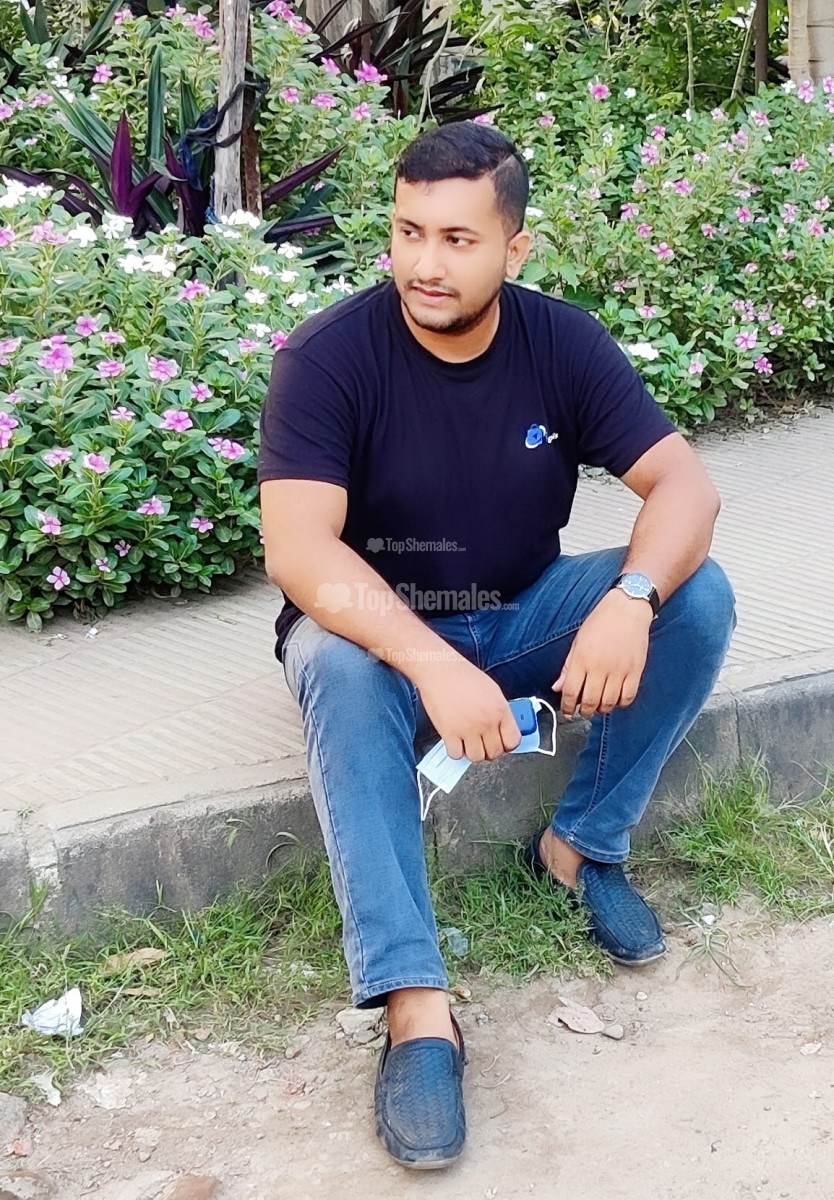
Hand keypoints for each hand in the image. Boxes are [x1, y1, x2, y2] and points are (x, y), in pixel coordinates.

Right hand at [414, 658, 521, 761]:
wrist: (439, 670)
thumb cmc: (463, 676)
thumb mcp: (491, 690)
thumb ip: (499, 711)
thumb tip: (503, 729)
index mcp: (500, 710)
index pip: (513, 741)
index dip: (507, 745)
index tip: (501, 744)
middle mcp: (487, 721)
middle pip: (495, 752)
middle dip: (489, 750)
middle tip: (482, 742)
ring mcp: (468, 729)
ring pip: (477, 757)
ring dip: (472, 752)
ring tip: (468, 742)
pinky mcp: (449, 733)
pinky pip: (456, 755)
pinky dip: (455, 750)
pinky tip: (454, 740)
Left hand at [553, 589, 651, 718]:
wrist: (627, 609)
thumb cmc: (600, 623)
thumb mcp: (578, 642)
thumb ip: (567, 667)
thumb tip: (557, 687)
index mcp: (582, 659)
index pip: (570, 692)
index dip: (566, 706)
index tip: (567, 711)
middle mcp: (600, 667)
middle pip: (589, 702)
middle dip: (583, 712)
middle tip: (582, 711)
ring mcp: (619, 670)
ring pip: (609, 703)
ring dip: (602, 709)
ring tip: (598, 705)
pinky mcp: (635, 671)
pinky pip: (628, 697)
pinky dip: (621, 703)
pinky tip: (616, 699)